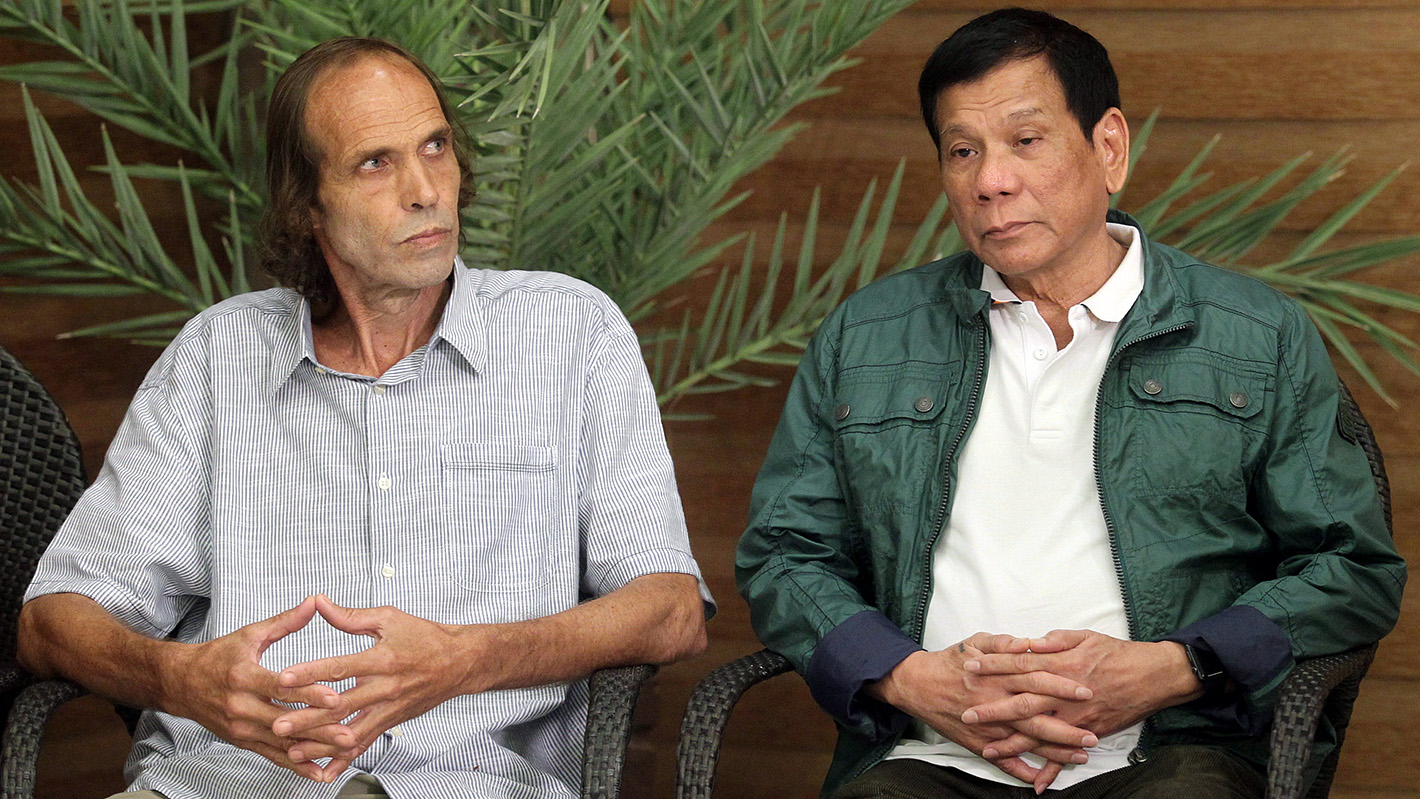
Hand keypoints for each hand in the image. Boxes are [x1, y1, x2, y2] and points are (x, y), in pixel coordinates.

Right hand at [161, 597, 347, 781]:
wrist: (181, 683)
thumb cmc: (218, 656)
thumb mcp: (250, 635)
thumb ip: (284, 622)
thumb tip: (314, 602)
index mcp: (243, 676)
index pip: (280, 687)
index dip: (308, 693)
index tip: (335, 697)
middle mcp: (240, 706)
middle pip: (285, 720)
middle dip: (318, 728)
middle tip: (348, 734)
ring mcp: (240, 727)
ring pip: (281, 742)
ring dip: (313, 749)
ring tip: (342, 753)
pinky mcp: (242, 741)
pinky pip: (272, 755)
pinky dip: (296, 765)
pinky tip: (319, 772)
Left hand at [271, 595, 476, 781]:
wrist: (461, 662)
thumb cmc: (426, 637)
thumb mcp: (390, 619)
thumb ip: (350, 616)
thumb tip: (318, 603)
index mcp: (384, 659)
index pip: (341, 668)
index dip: (311, 673)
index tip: (284, 678)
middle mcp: (386, 688)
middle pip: (341, 706)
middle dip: (307, 718)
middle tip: (278, 724)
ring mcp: (389, 709)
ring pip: (350, 731)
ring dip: (320, 744)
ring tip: (291, 751)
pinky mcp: (392, 722)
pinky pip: (366, 743)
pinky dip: (344, 759)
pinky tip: (324, 772)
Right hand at [867, 633, 1097, 788]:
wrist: (918, 684)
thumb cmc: (951, 661)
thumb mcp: (976, 642)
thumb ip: (1003, 642)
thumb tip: (1027, 643)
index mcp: (997, 676)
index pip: (1035, 680)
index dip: (1061, 686)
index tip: (1086, 691)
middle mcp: (994, 703)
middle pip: (1035, 716)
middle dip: (1065, 727)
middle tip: (1092, 734)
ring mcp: (987, 726)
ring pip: (1025, 742)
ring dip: (1053, 752)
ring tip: (1080, 756)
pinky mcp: (977, 742)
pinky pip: (1002, 761)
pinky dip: (1021, 771)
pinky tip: (1041, 779)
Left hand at [962, 630, 1201, 756]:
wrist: (1154, 676)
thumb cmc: (1118, 653)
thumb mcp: (1085, 637)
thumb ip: (1055, 640)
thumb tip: (1030, 642)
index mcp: (1061, 665)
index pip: (1019, 664)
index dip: (993, 665)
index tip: (970, 666)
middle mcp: (1065, 694)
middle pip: (1022, 702)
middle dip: (993, 709)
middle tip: (967, 713)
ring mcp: (1076, 717)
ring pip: (1039, 733)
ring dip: (1013, 743)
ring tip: (988, 750)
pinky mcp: (1089, 732)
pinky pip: (1067, 755)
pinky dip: (1052, 770)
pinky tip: (1036, 784)